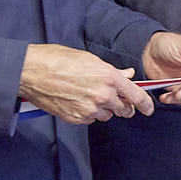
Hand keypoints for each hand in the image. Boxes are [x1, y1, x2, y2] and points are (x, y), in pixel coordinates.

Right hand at [19, 43, 154, 124]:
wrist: (32, 72)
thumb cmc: (58, 60)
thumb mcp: (90, 60)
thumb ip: (113, 72)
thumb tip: (127, 75)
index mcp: (109, 78)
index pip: (136, 96)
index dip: (145, 104)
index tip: (148, 109)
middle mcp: (102, 96)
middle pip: (123, 109)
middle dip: (122, 106)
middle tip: (117, 101)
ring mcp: (89, 109)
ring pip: (106, 115)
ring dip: (103, 109)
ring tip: (88, 96)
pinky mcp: (76, 118)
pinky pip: (90, 120)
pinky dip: (88, 114)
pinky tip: (77, 101)